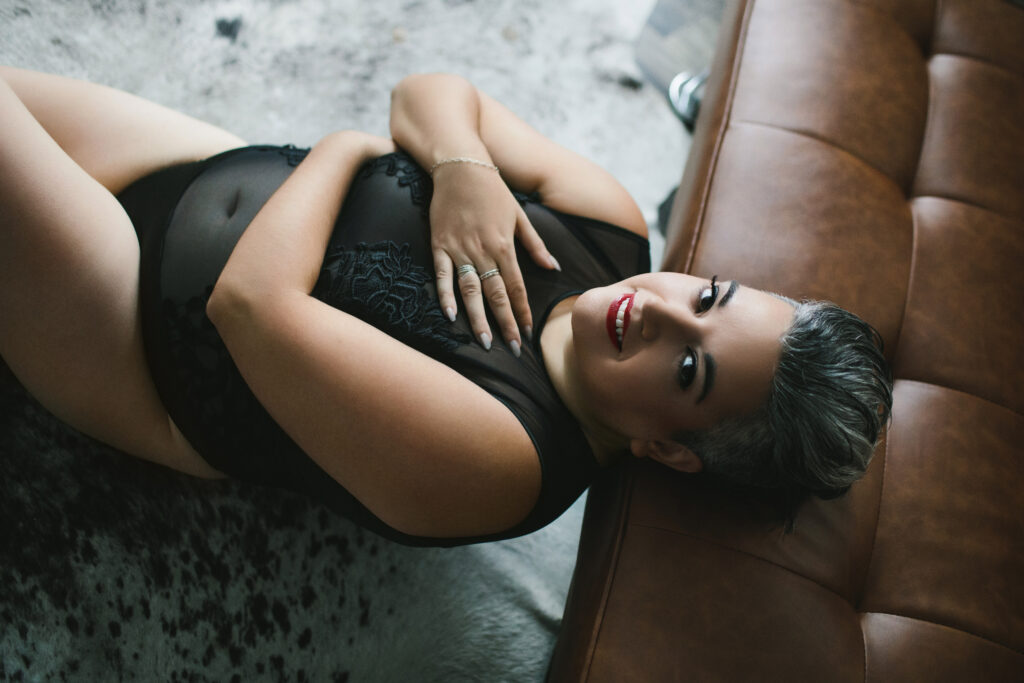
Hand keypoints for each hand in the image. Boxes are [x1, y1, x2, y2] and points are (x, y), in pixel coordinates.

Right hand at [429, 162, 559, 354]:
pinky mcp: (439, 245)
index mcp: (505, 246)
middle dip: (505, 324)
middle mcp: (483, 251)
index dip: (522, 312)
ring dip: (478, 318)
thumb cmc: (493, 190)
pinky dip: (445, 295)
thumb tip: (553, 268)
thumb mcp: (519, 215)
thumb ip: (535, 245)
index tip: (526, 334)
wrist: (460, 167)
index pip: (516, 287)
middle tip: (512, 349)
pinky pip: (442, 275)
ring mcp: (459, 250)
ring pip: (470, 290)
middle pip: (496, 295)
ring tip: (484, 342)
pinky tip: (450, 316)